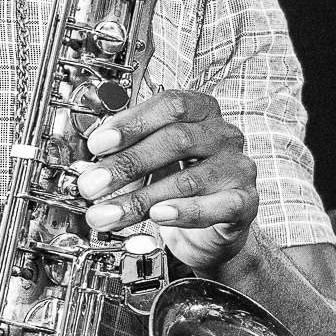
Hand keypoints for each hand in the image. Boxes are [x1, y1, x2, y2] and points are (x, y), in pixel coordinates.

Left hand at [75, 89, 258, 274]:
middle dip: (128, 163)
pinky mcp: (245, 203)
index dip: (132, 122)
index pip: (170, 105)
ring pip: (189, 179)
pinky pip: (217, 206)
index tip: (97, 143)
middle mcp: (223, 134)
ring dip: (141, 198)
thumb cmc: (179, 185)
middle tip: (93, 184)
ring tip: (109, 213)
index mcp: (202, 111)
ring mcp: (238, 168)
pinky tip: (159, 216)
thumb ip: (125, 156)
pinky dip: (184, 211)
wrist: (211, 230)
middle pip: (177, 139)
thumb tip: (90, 163)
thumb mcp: (151, 163)